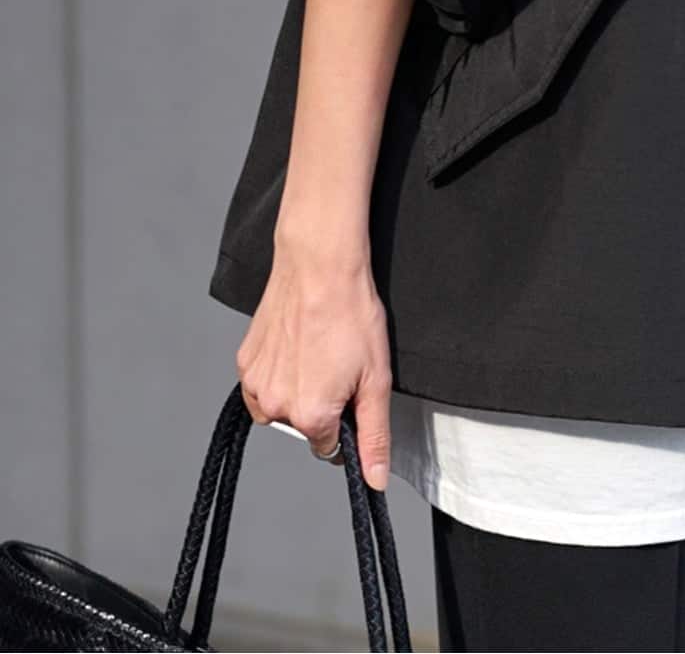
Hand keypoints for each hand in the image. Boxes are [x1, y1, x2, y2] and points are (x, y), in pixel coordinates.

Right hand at [235, 241, 392, 490]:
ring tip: (317, 353)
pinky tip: (297, 346)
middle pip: (304, 426)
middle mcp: (275, 407)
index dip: (345, 423)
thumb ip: (373, 436)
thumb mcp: (377, 379)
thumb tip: (375, 481)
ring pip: (280, 407)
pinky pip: (262, 385)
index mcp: (310, 416)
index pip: (329, 448)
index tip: (352, 394)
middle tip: (338, 365)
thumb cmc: (352, 314)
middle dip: (321, 406)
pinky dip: (278, 374)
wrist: (320, 266)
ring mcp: (255, 383)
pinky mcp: (244, 362)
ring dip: (297, 392)